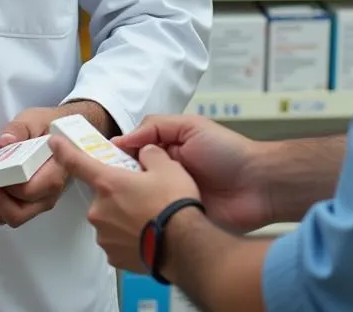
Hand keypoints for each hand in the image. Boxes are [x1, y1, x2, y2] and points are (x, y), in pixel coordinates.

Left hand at [0, 104, 101, 229]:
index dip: (8, 190)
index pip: (30, 192)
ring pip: (2, 220)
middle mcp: (42, 197)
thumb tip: (4, 142)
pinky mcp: (14, 205)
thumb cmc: (45, 127)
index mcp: (52, 175)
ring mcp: (28, 204)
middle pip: (15, 214)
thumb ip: (20, 130)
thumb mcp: (34, 120)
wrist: (53, 134)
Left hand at [49, 137, 199, 272]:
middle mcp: (100, 210)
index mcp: (108, 183)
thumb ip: (149, 154)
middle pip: (103, 194)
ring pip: (109, 218)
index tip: (54, 143)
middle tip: (141, 196)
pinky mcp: (113, 256)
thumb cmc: (173, 206)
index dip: (64, 151)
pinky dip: (127, 236)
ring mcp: (104, 235)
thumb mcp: (167, 166)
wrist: (184, 246)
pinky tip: (145, 234)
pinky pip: (115, 239)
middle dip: (117, 193)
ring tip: (147, 218)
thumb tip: (146, 154)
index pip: (77, 162)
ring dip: (122, 216)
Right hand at [114, 115, 268, 232]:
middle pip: (132, 180)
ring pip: (141, 204)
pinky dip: (146, 223)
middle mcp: (166, 177)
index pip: (132, 154)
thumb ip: (156, 127)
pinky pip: (158, 223)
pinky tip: (132, 226)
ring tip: (112, 209)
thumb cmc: (228, 152)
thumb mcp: (191, 127)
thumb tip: (121, 140)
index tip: (94, 162)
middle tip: (102, 191)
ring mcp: (172, 201)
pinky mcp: (180, 223)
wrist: (258, 186)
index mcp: (167, 152)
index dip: (114, 158)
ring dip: (130, 205)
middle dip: (118, 184)